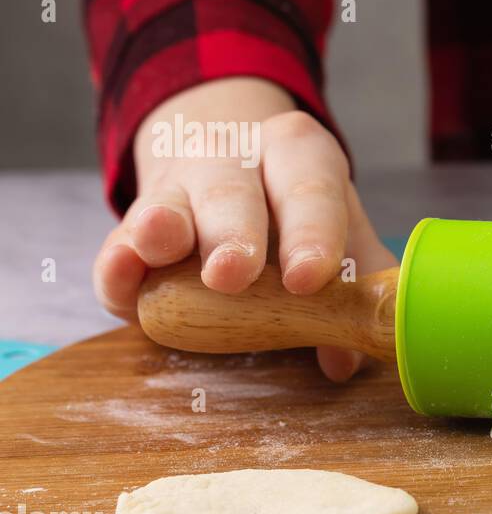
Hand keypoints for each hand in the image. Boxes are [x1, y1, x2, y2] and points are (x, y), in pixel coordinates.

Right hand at [93, 77, 396, 378]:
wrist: (234, 167)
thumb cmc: (300, 214)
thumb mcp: (339, 234)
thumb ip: (353, 290)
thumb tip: (344, 359)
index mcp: (300, 154)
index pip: (310, 187)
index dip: (312, 232)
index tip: (308, 277)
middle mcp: (235, 159)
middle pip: (232, 191)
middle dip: (233, 232)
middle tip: (233, 274)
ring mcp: (176, 188)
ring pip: (166, 205)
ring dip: (164, 228)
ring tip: (161, 245)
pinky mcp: (131, 228)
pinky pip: (119, 247)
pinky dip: (118, 266)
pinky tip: (121, 274)